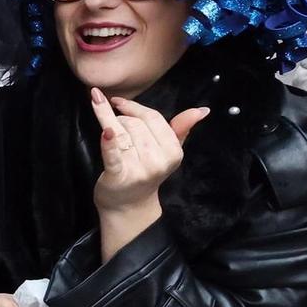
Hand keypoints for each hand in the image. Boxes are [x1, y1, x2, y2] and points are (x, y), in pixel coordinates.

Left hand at [89, 90, 208, 213]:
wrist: (128, 205)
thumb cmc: (146, 172)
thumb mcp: (168, 152)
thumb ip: (181, 129)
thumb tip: (201, 110)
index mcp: (173, 152)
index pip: (153, 118)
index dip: (134, 107)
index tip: (118, 101)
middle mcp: (158, 161)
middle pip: (136, 124)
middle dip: (122, 119)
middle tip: (116, 125)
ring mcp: (139, 170)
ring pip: (121, 133)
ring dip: (110, 125)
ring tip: (108, 128)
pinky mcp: (119, 176)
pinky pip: (113, 155)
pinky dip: (108, 142)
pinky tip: (105, 131)